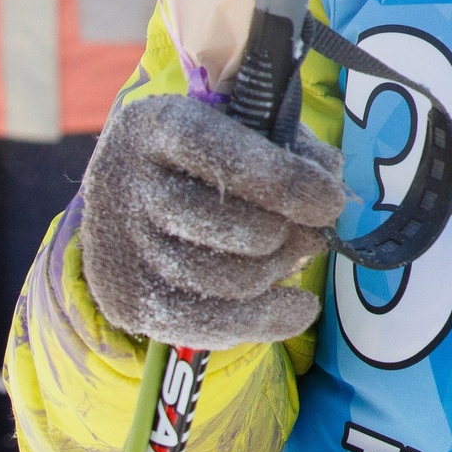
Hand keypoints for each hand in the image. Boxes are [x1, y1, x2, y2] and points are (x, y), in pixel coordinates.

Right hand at [79, 94, 347, 347]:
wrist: (125, 197)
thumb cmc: (204, 154)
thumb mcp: (244, 127)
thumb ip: (292, 145)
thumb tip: (330, 180)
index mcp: (159, 126)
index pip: (227, 159)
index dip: (288, 183)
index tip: (331, 202)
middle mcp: (127, 185)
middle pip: (238, 229)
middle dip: (292, 234)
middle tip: (312, 230)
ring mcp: (121, 248)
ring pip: (234, 280)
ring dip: (281, 270)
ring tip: (289, 253)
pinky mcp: (124, 301)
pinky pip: (211, 326)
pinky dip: (270, 320)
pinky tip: (300, 307)